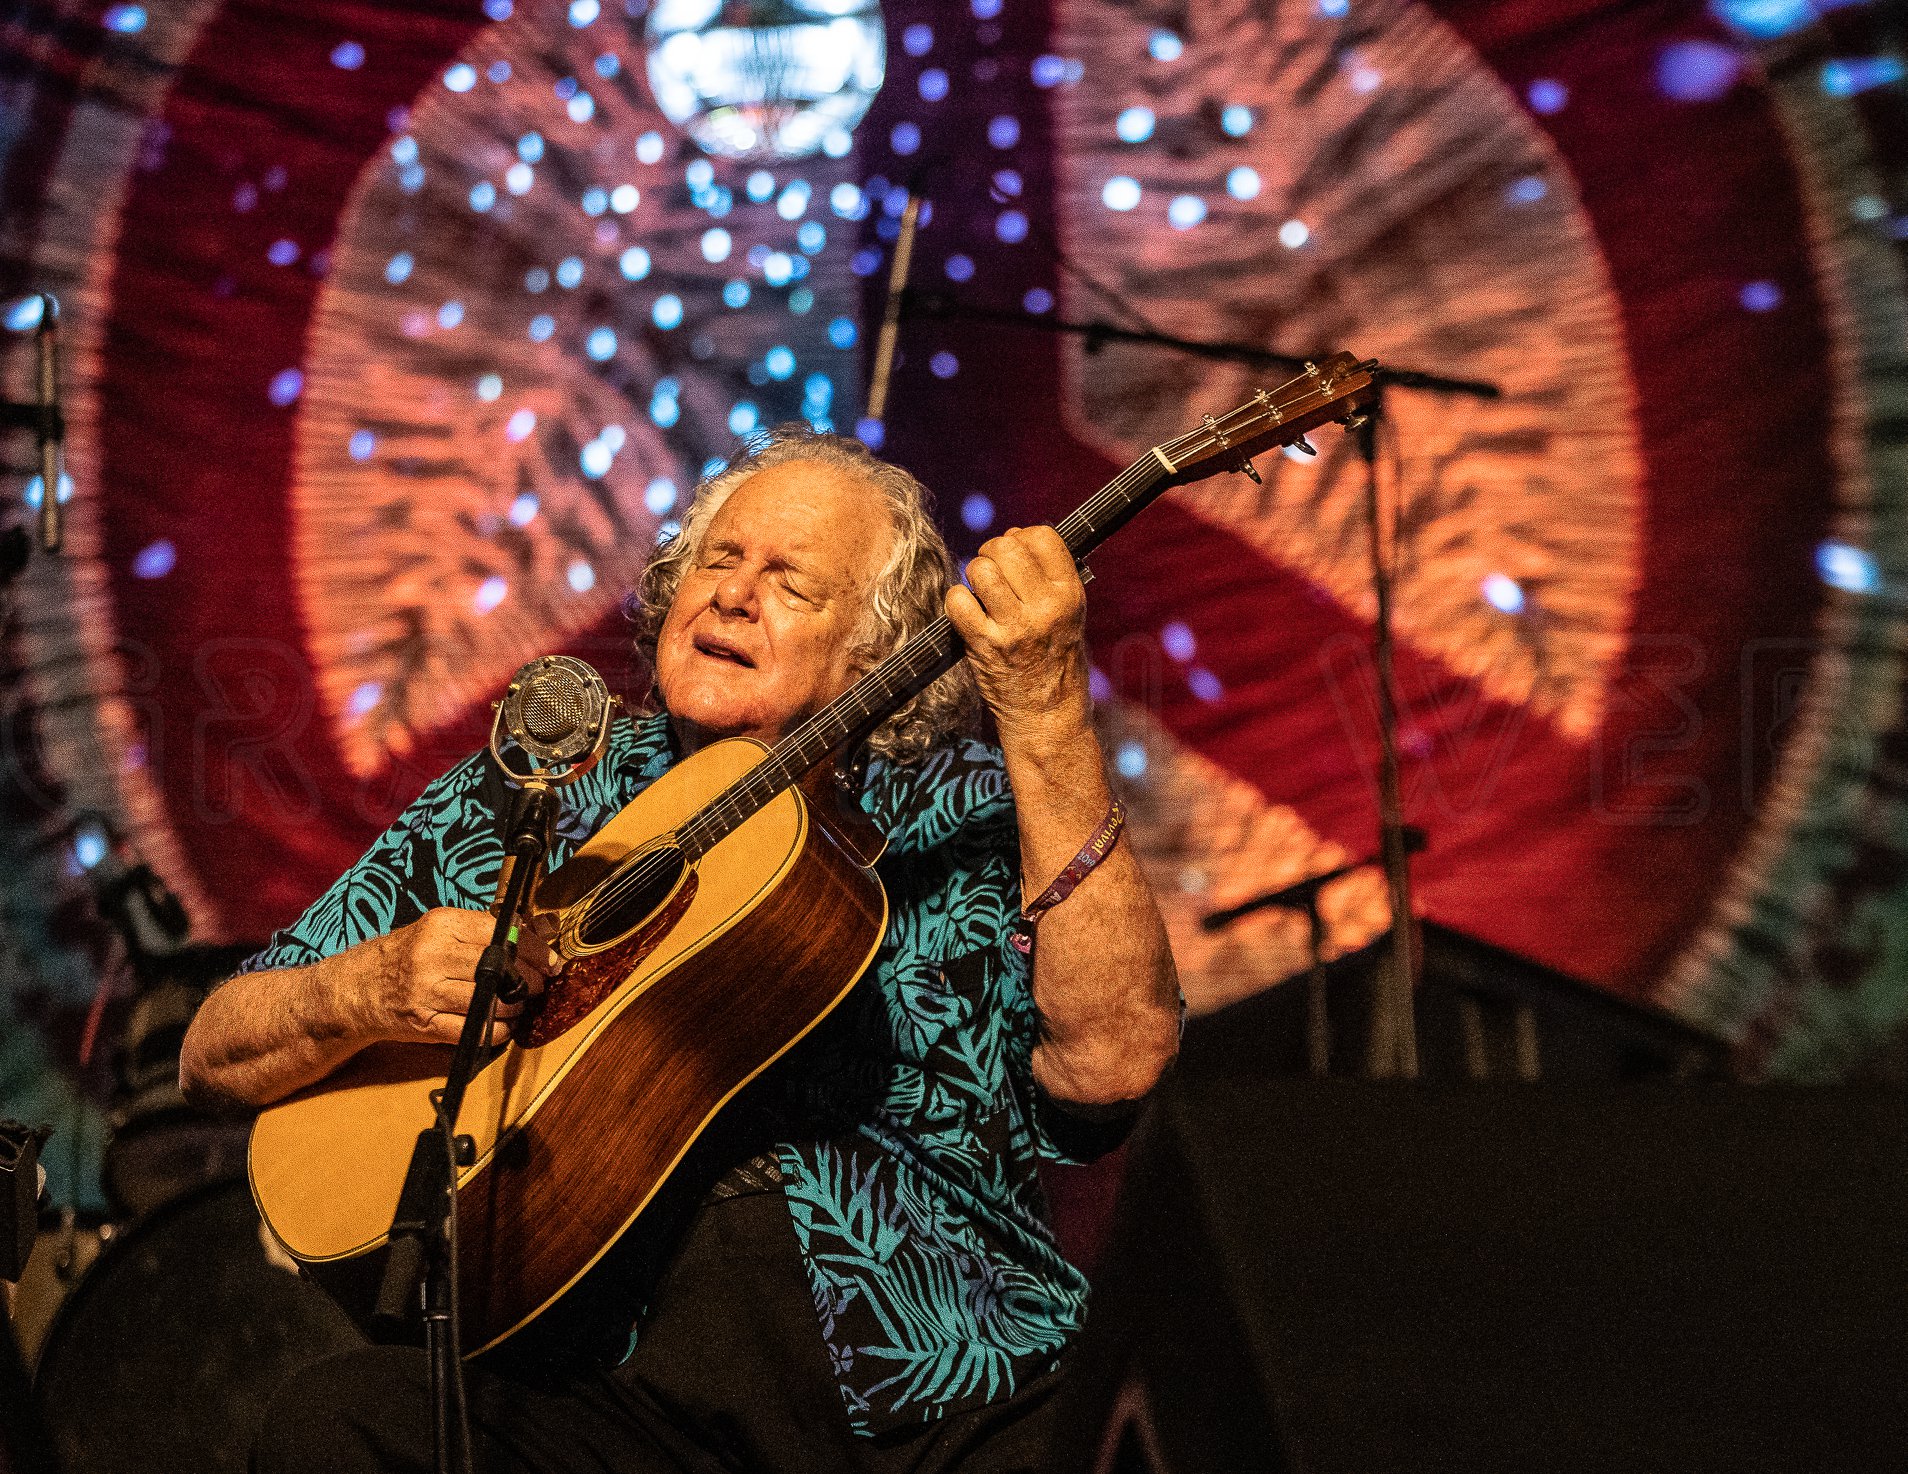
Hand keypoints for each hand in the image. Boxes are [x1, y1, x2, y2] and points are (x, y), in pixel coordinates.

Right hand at [353, 907, 558, 1047]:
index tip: (548, 960)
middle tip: (539, 984)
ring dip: (515, 1006)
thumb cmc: (406, 955)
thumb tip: (541, 926)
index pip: (500, 933)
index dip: (532, 949)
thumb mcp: (441, 930)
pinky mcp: (424, 1023)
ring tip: (519, 1004)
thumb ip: (487, 929)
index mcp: (441, 925)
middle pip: (499, 968)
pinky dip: (497, 1030)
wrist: (358, 988)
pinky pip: (474, 1029)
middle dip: (529, 979)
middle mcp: (432, 955)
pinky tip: (501, 1023)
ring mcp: (426, 991)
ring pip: (490, 1001)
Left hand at [946, 525, 1091, 746]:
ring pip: (980, 569)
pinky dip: (957, 602)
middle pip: (1006, 547)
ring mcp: (1015, 627)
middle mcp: (1045, 608)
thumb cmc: (1057, 660)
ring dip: (974, 575)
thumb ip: (1047, 578)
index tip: (1017, 553)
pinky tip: (968, 614)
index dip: (1022, 537)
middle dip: (992, 552)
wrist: (1049, 716)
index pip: (1043, 536)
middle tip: (993, 572)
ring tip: (982, 594)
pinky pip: (958, 601)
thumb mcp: (1070, 615)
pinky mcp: (986, 646)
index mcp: (1070, 595)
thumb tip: (1012, 537)